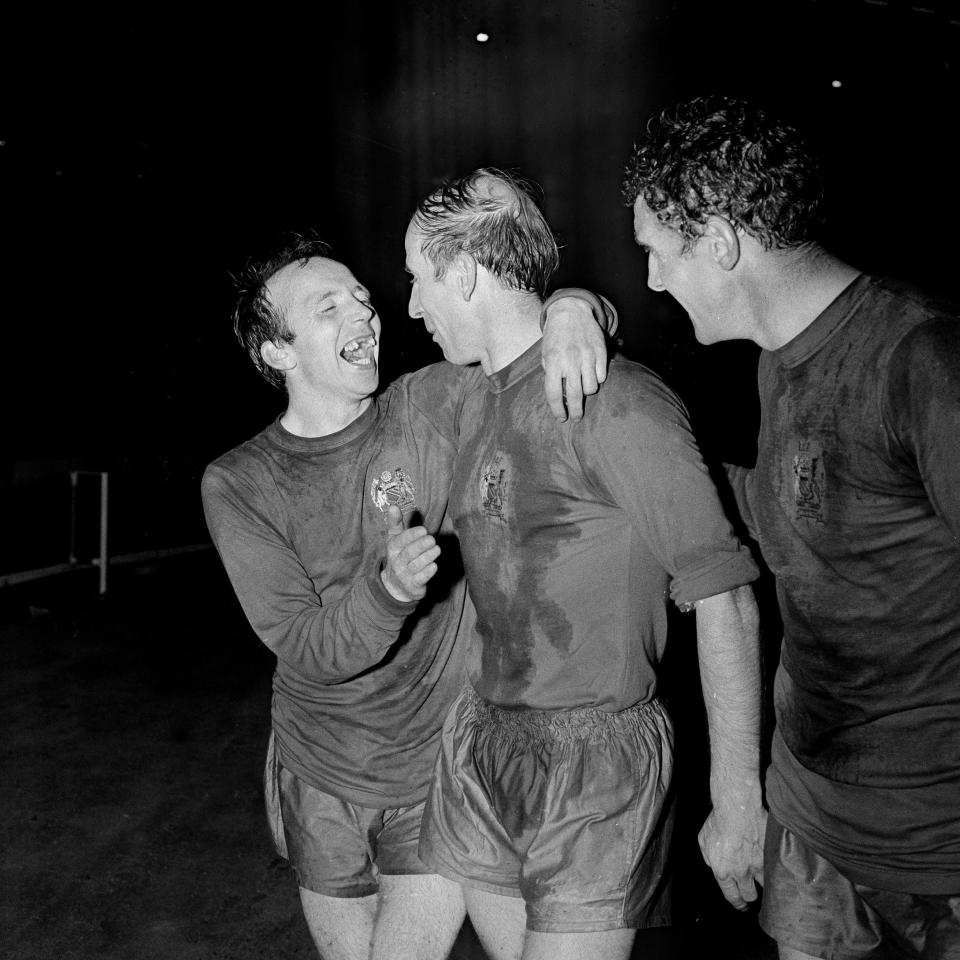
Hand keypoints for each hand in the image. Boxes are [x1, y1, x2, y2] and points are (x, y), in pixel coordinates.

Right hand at [380, 505, 439, 601]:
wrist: (395, 586)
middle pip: (409, 553)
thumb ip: (395, 523)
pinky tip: (434, 565)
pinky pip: (420, 579)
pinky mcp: (413, 586)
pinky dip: (428, 572)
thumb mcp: (394, 539)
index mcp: (392, 549)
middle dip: (421, 545)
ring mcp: (404, 575)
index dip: (411, 535)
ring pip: (416, 565)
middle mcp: (397, 562)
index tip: (423, 530)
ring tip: (437, 549)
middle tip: (432, 539)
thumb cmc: (399, 556)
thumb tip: (393, 506)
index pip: (400, 541)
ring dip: (428, 556)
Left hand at [541, 293, 609, 421]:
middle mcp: (570, 360)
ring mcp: (587, 356)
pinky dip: (597, 379)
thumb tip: (559, 396)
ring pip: (591, 387)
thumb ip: (551, 373)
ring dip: (586, 392)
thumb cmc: (556, 336)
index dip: (557, 409)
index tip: (561, 418)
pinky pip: (601, 376)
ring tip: (582, 387)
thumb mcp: (546, 354)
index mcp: (553, 361)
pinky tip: (591, 374)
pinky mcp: (600, 351)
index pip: (553, 393)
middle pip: (574, 395)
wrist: (571, 311)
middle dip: (576, 411)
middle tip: (576, 418)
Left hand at [697, 802, 765, 910]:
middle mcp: (741, 872)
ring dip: (765, 883)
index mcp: (723, 871)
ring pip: (766, 885)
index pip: (732, 897)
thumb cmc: (717, 820)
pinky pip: (775, 869)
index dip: (738, 903)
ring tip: (764, 878)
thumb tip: (715, 867)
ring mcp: (758, 864)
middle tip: (752, 890)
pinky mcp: (771, 855)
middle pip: (751, 895)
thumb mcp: (703, 840)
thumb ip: (709, 859)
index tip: (742, 905)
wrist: (737, 806)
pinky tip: (773, 866)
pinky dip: (774, 869)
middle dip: (750, 894)